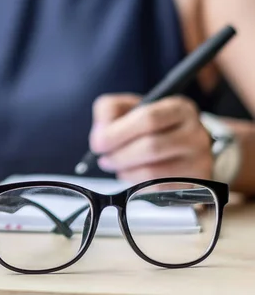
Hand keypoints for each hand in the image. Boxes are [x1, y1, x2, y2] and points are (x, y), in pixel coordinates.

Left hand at [89, 94, 212, 182]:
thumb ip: (108, 110)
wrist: (177, 144)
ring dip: (125, 172)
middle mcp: (196, 133)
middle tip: (104, 159)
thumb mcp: (127, 107)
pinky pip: (158, 189)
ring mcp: (200, 161)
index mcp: (179, 108)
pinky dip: (136, 183)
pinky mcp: (195, 185)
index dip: (117, 133)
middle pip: (150, 147)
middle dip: (119, 156)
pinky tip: (131, 175)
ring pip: (153, 172)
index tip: (98, 144)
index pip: (148, 118)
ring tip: (117, 166)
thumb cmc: (148, 125)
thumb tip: (101, 134)